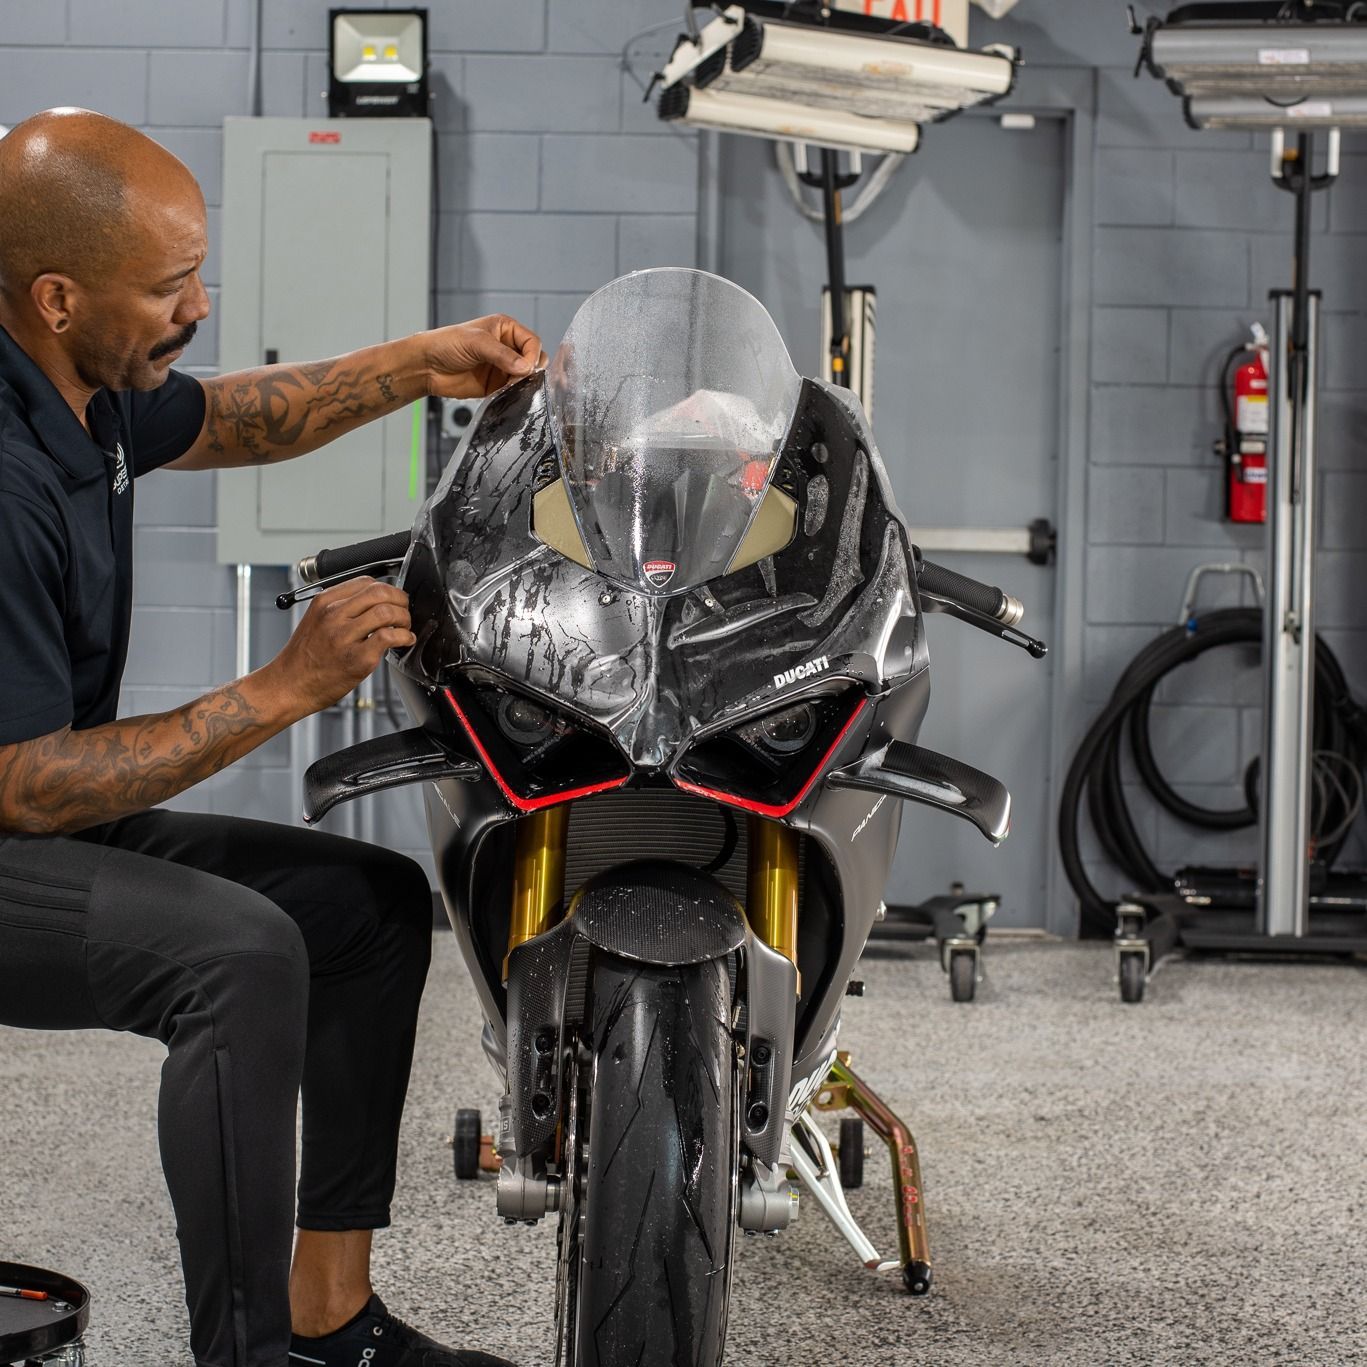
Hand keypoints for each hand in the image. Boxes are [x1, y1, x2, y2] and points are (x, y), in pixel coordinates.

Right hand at [269, 577, 415, 715]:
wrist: (288, 685)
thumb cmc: (303, 658)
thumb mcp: (315, 620)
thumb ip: (341, 608)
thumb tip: (375, 602)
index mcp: (324, 602)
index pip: (366, 582)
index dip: (387, 589)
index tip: (393, 598)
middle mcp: (334, 615)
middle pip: (380, 592)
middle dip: (400, 599)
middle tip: (403, 611)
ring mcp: (345, 636)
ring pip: (386, 612)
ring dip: (404, 618)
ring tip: (404, 627)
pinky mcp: (357, 658)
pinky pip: (388, 637)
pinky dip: (404, 636)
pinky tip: (404, 640)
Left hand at [424, 314, 546, 398]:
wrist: (427, 366)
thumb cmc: (446, 344)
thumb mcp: (476, 342)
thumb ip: (502, 354)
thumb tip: (525, 368)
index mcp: (505, 329)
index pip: (532, 342)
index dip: (532, 355)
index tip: (525, 368)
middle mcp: (507, 347)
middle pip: (533, 359)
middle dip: (530, 370)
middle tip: (519, 378)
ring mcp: (502, 367)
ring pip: (526, 377)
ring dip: (524, 383)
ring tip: (511, 387)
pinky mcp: (497, 385)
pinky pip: (514, 390)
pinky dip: (515, 394)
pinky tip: (506, 394)